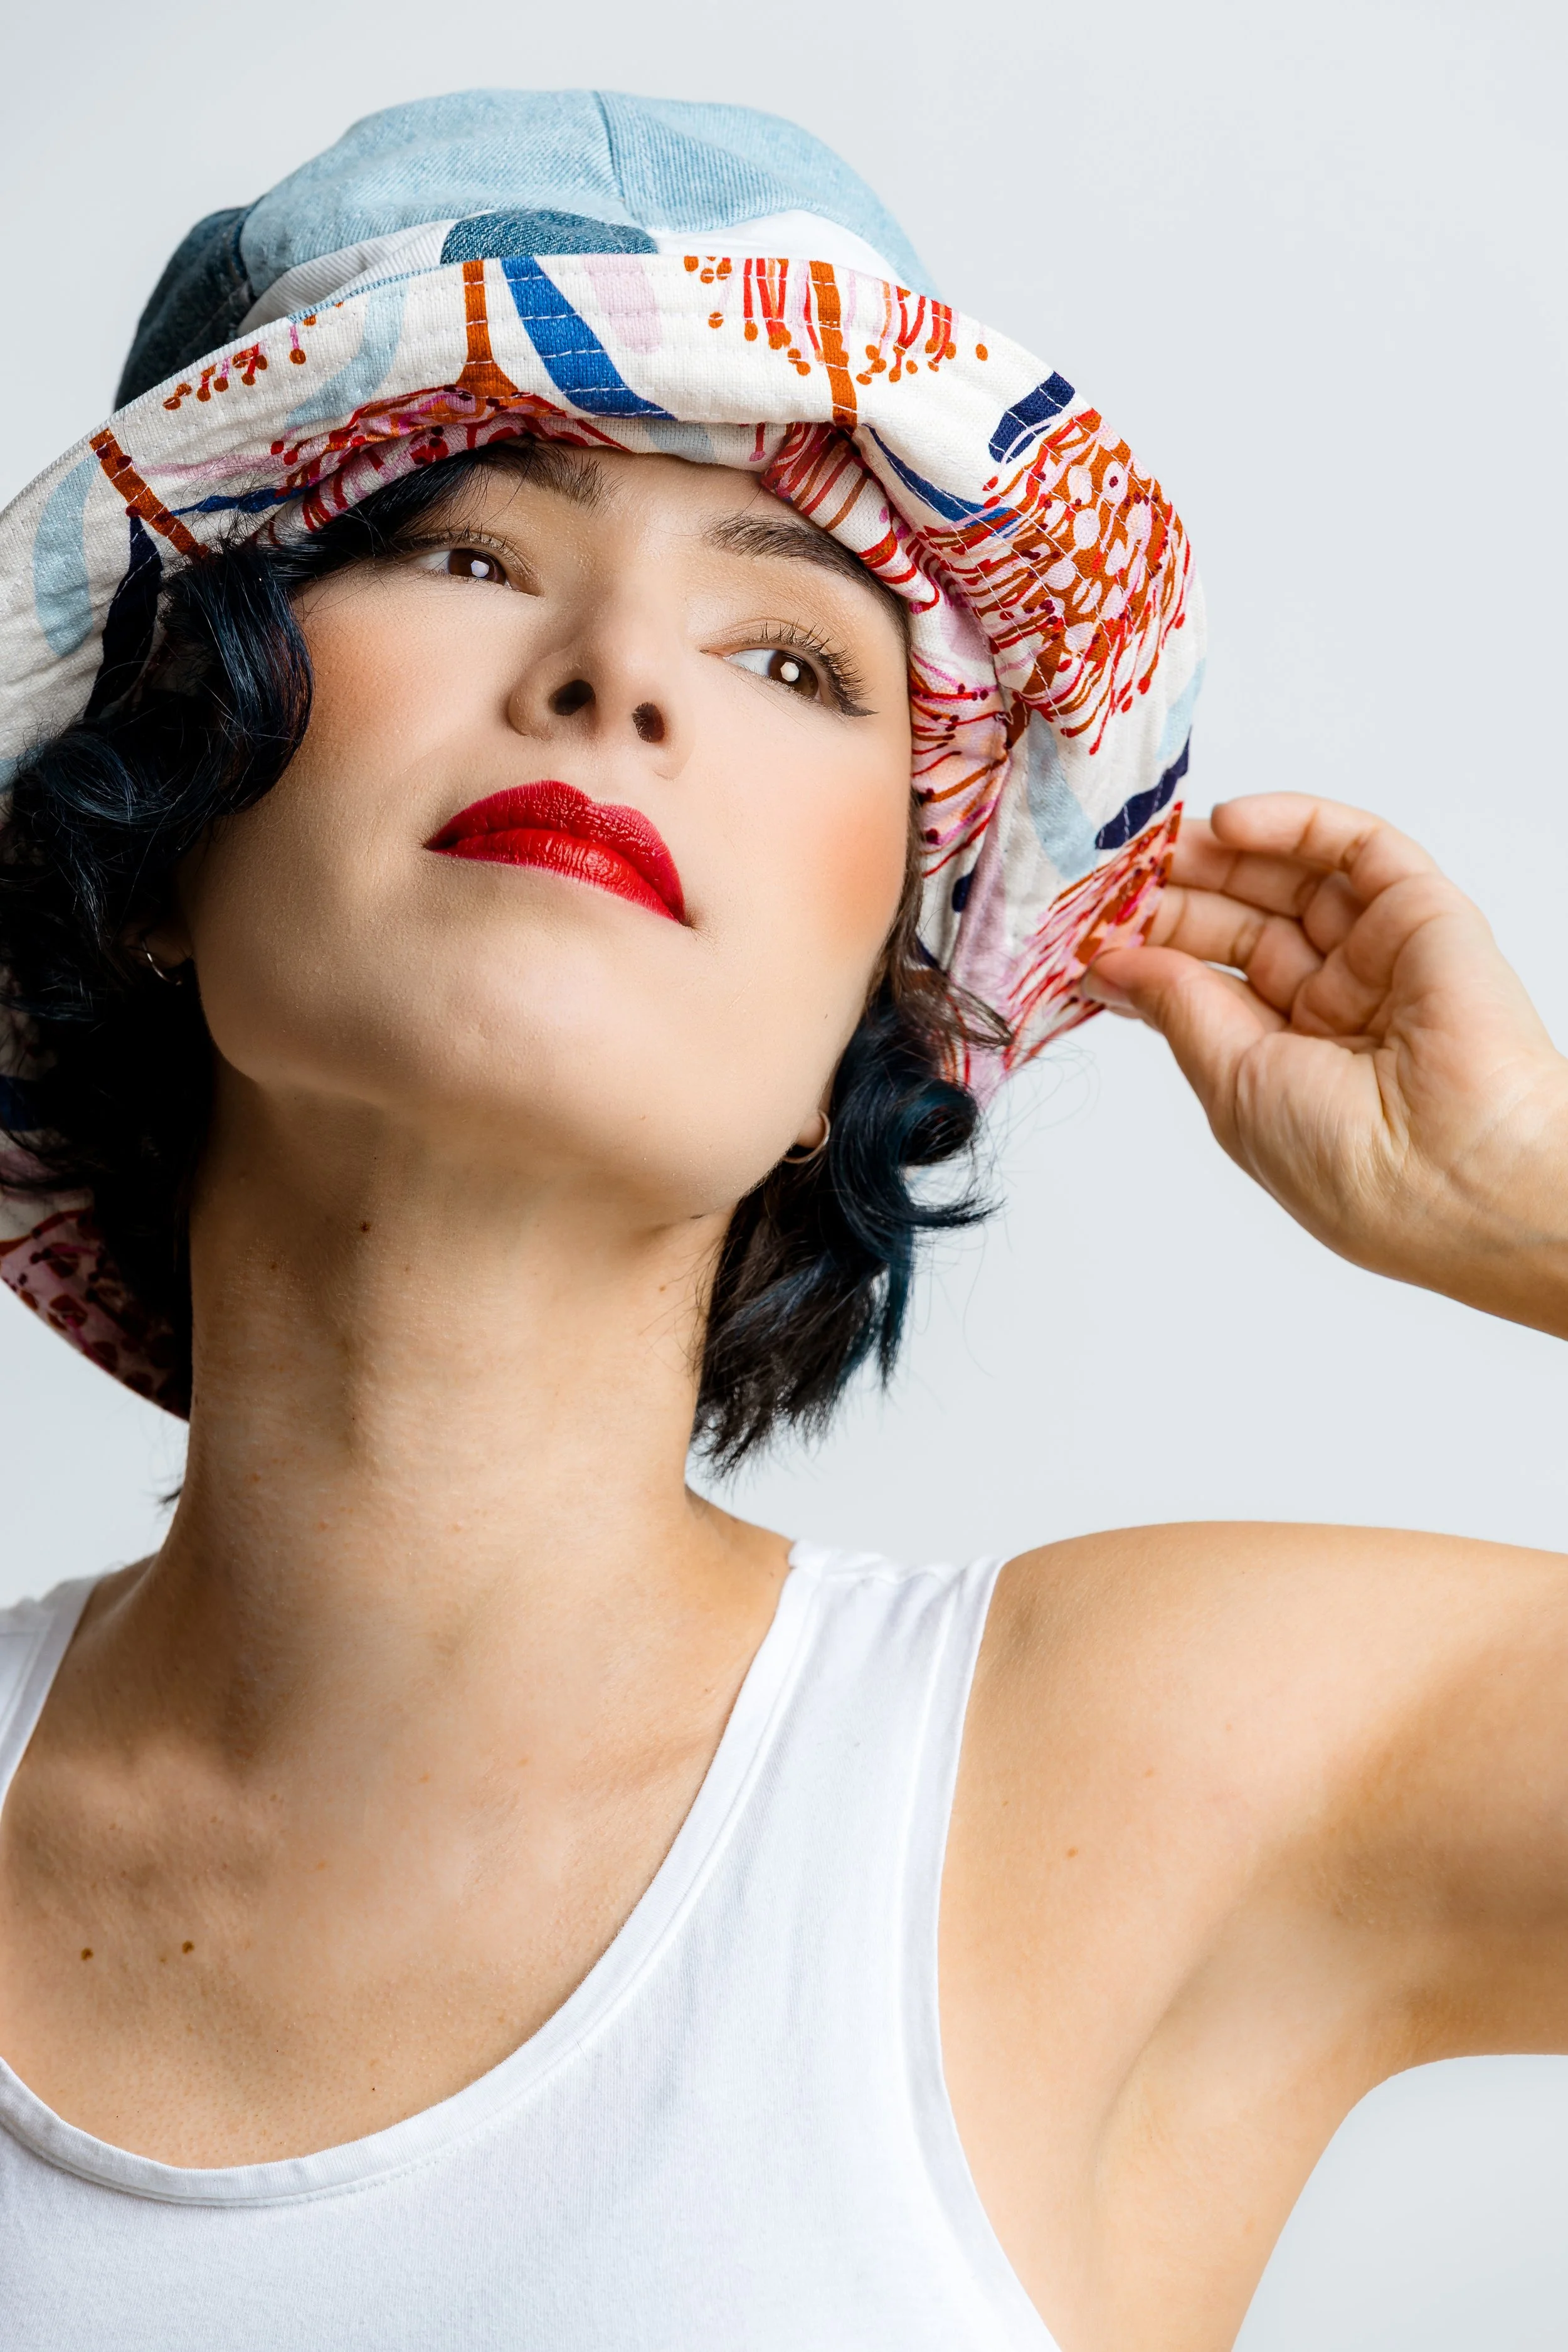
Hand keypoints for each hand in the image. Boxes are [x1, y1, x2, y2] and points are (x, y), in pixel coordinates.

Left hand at [1083, 794, 1567, 1333]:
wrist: (1457, 1174)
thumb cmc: (1350, 1165)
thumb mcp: (1232, 1084)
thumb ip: (1177, 1008)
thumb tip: (1110, 963)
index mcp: (1286, 1063)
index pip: (1207, 981)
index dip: (1149, 945)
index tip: (1083, 920)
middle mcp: (1333, 1006)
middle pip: (1240, 924)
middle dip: (1174, 893)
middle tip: (1109, 865)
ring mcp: (1379, 955)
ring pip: (1290, 879)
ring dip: (1219, 853)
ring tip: (1151, 837)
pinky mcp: (1423, 913)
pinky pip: (1357, 849)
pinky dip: (1294, 825)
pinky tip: (1228, 824)